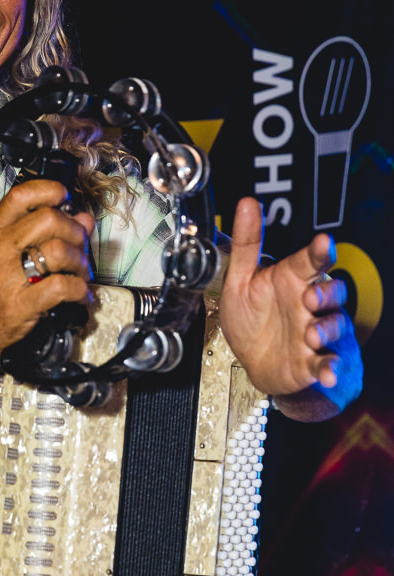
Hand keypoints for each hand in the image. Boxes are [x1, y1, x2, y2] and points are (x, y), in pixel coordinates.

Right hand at [0, 180, 94, 382]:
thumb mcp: (4, 255)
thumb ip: (42, 234)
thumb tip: (81, 218)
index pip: (22, 195)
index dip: (51, 191)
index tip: (65, 200)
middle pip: (49, 219)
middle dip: (75, 231)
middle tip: (79, 246)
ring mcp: (7, 277)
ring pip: (59, 250)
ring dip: (80, 261)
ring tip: (80, 273)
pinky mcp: (20, 304)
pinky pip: (62, 287)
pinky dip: (80, 290)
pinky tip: (80, 294)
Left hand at [219, 197, 362, 418]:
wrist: (257, 364)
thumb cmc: (253, 319)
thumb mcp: (241, 281)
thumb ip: (246, 245)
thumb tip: (247, 203)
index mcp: (292, 280)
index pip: (310, 261)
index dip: (319, 251)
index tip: (323, 242)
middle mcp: (310, 304)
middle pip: (331, 291)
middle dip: (326, 293)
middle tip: (309, 296)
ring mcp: (317, 333)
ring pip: (334, 326)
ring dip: (326, 329)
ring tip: (312, 335)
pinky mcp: (316, 362)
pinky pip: (329, 364)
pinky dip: (330, 368)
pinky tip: (326, 371)